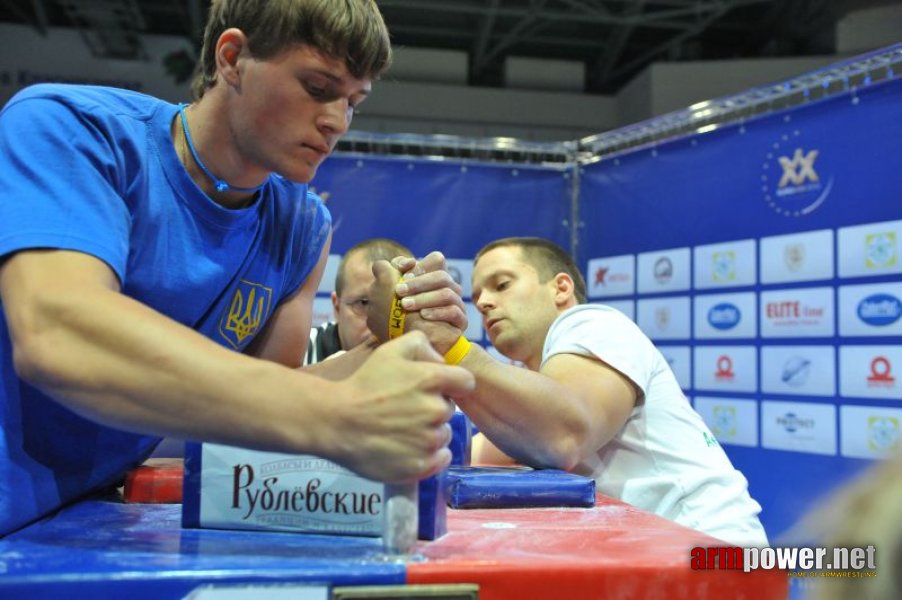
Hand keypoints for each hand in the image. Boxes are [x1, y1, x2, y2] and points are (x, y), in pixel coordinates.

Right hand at [329, 332, 474, 481]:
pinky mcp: (421, 465)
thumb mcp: (389, 351)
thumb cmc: (363, 384)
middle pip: (449, 409)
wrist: (335, 421)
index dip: (452, 384)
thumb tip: (441, 360)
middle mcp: (436, 410)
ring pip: (443, 434)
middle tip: (407, 409)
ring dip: (430, 432)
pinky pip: (440, 458)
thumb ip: (421, 344)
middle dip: (433, 408)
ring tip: (402, 430)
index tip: (436, 389)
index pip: (466, 382)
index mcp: (432, 380)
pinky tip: (409, 448)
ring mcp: (428, 440)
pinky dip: (430, 455)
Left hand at [368, 257, 461, 352]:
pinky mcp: (460, 322)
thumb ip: (385, 277)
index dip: (419, 262)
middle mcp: (448, 289)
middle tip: (398, 291)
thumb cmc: (399, 321)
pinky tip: (423, 316)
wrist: (415, 351)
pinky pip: (454, 312)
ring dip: (424, 298)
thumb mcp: (387, 298)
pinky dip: (438, 312)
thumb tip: (385, 264)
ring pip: (447, 293)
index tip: (400, 271)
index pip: (436, 260)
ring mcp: (456, 305)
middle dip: (418, 282)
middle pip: (441, 276)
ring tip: (405, 305)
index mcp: (434, 279)